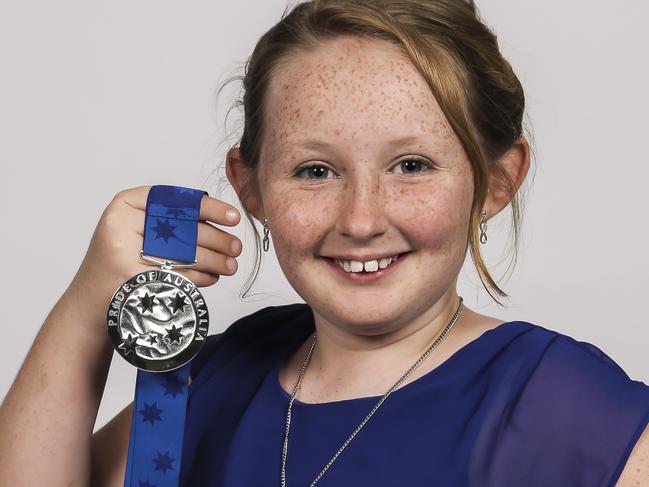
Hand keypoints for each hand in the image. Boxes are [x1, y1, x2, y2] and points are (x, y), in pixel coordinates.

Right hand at [69, 186, 241, 327]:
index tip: (233, 217)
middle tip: (236, 247)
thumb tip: (222, 218)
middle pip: (183, 229)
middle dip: (217, 240)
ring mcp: (122, 253)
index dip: (210, 209)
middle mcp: (120, 224)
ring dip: (213, 261)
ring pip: (182, 254)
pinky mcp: (130, 279)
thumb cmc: (124, 260)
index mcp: (124, 204)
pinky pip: (176, 276)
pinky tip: (212, 277)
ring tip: (231, 265)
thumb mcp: (139, 229)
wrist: (92, 300)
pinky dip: (199, 278)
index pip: (176, 201)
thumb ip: (171, 218)